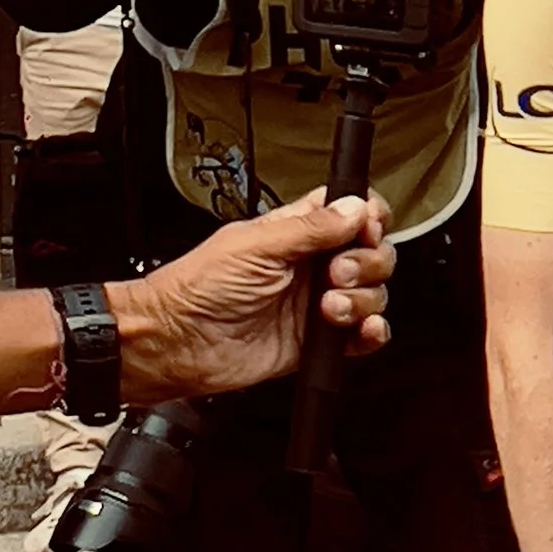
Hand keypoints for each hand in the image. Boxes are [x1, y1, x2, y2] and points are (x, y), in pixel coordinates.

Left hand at [112, 192, 394, 400]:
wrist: (179, 343)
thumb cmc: (198, 289)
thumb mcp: (255, 245)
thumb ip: (310, 227)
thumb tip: (355, 208)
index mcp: (295, 232)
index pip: (351, 213)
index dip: (367, 218)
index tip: (363, 229)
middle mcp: (311, 266)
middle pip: (371, 253)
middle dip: (367, 262)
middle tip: (337, 273)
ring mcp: (316, 304)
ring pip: (373, 294)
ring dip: (363, 300)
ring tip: (329, 307)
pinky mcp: (318, 342)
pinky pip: (364, 335)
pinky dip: (372, 332)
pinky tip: (357, 328)